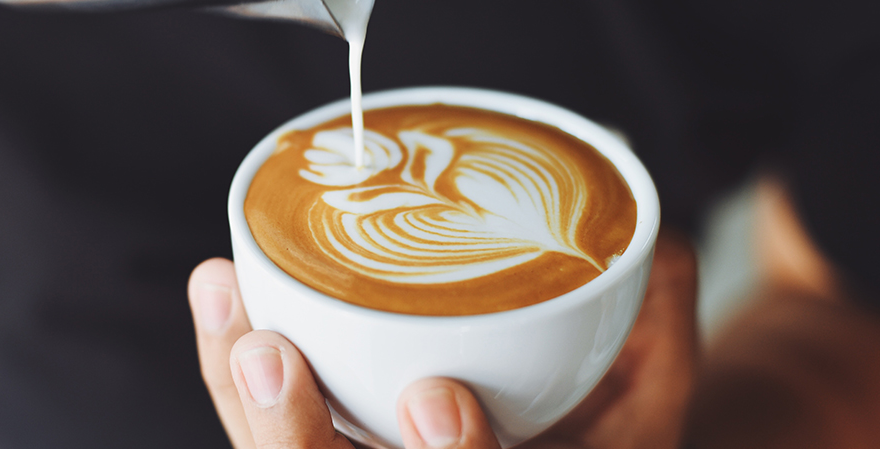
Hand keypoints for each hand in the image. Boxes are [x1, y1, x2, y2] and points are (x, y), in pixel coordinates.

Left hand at [187, 231, 697, 447]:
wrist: (565, 441)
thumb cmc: (605, 427)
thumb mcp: (653, 390)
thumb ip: (657, 327)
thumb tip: (650, 247)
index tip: (439, 399)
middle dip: (292, 439)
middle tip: (273, 356)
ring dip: (242, 392)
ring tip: (226, 297)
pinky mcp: (328, 443)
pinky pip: (264, 426)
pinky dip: (235, 370)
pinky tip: (222, 293)